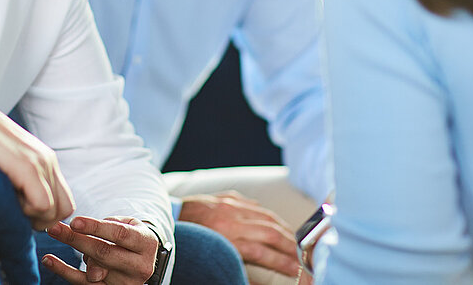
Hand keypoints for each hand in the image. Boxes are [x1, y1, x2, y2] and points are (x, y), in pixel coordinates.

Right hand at [0, 82, 74, 227]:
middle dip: (41, 220)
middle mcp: (47, 159)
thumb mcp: (2, 163)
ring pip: (55, 210)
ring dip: (32, 217)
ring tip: (7, 202)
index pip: (62, 201)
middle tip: (14, 213)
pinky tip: (6, 197)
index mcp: (43, 159)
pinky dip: (27, 211)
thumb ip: (15, 181)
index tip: (18, 211)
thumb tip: (16, 211)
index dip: (42, 215)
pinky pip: (43, 204)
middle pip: (64, 209)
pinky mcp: (28, 166)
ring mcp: (40, 161)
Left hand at [42, 216, 157, 283]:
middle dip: (76, 240)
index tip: (74, 222)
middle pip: (104, 253)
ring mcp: (126, 283)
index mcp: (146, 243)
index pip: (119, 235)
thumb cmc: (130, 235)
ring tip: (54, 236)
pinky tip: (49, 261)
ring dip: (71, 254)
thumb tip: (90, 263)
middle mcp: (139, 266)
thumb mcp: (128, 224)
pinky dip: (64, 272)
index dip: (96, 228)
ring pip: (93, 271)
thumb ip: (110, 231)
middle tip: (54, 228)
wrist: (142, 258)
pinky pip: (84, 284)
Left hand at [179, 190, 298, 277]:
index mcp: (227, 238)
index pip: (264, 252)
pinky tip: (278, 223)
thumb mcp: (211, 259)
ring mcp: (231, 206)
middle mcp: (232, 220)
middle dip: (290, 246)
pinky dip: (269, 215)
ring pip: (267, 217)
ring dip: (285, 230)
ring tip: (295, 242)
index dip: (284, 262)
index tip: (297, 271)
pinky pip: (255, 205)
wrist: (170, 215)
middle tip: (303, 256)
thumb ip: (235, 266)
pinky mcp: (229, 197)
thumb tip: (257, 282)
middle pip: (270, 233)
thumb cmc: (190, 242)